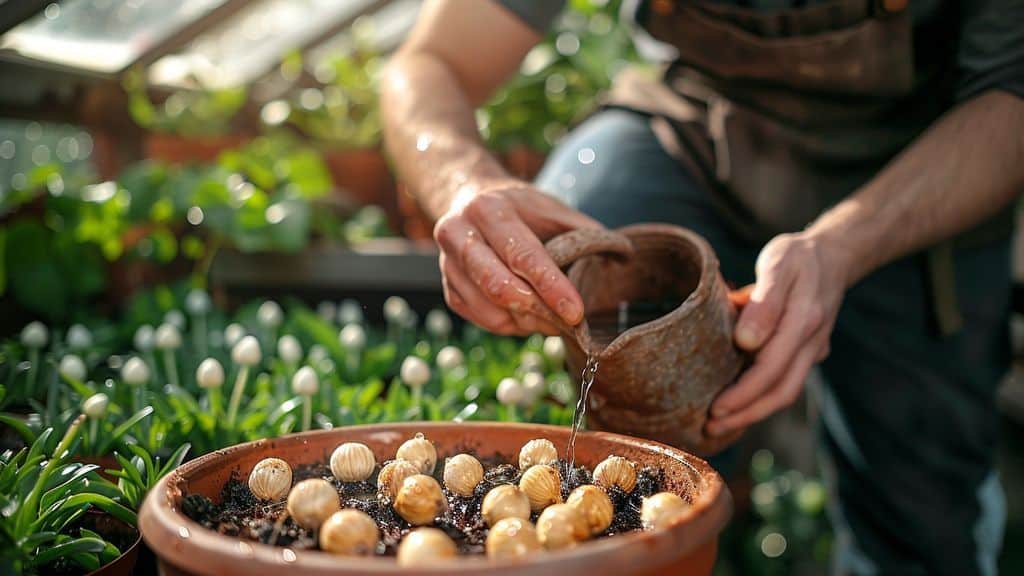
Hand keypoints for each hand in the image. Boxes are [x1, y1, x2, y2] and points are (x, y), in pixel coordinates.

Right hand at [434, 180, 601, 334]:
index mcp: (488, 209)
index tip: (576, 312)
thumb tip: (623, 256)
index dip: (551, 287)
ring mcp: (447, 264)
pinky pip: (483, 320)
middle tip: (568, 323)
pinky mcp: (448, 288)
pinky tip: (530, 315)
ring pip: (490, 310)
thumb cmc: (520, 207)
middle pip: (497, 286)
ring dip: (527, 322)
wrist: (468, 197)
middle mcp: (459, 234)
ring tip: (553, 318)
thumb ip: (582, 231)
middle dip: (537, 310)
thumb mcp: (552, 207)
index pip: (522, 255)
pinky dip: (512, 325)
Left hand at [705, 232, 849, 436]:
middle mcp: (812, 342)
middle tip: (710, 427)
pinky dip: (763, 396)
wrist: (833, 255)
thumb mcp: (778, 265)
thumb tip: (745, 342)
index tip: (716, 409)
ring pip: (787, 391)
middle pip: (781, 391)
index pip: (771, 369)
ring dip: (754, 411)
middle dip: (746, 414)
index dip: (744, 394)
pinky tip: (739, 402)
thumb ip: (764, 303)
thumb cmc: (797, 257)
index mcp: (804, 321)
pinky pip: (787, 381)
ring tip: (720, 422)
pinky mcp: (809, 351)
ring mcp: (813, 350)